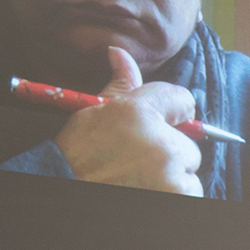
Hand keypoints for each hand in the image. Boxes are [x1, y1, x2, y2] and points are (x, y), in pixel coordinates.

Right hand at [53, 46, 203, 194]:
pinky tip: (144, 193)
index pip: (183, 100)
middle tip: (137, 165)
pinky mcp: (175, 198)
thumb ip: (120, 83)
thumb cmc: (76, 154)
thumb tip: (118, 52)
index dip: (176, 116)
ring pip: (190, 176)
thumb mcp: (95, 112)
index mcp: (139, 112)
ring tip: (138, 182)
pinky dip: (172, 196)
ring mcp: (170, 176)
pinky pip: (189, 194)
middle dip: (169, 157)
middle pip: (189, 147)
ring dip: (172, 181)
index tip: (169, 126)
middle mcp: (159, 143)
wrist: (60, 186)